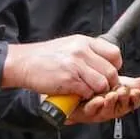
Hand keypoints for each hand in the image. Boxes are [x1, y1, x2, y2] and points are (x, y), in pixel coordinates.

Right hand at [1, 35, 121, 97]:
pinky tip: (75, 93)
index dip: (114, 67)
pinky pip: (87, 92)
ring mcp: (76, 65)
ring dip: (95, 92)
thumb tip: (105, 64)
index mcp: (84, 42)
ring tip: (85, 91)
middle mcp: (82, 51)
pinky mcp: (69, 80)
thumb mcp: (70, 45)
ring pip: (101, 84)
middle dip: (107, 84)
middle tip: (98, 88)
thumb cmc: (46, 57)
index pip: (114, 54)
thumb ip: (88, 52)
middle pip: (111, 72)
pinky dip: (83, 96)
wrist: (24, 63)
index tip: (107, 73)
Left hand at [66, 75, 139, 124]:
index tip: (136, 92)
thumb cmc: (100, 90)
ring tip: (111, 95)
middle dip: (123, 99)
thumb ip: (139, 84)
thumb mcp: (121, 83)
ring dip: (110, 103)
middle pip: (121, 107)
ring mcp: (98, 112)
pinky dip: (95, 105)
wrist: (75, 92)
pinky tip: (97, 99)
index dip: (135, 99)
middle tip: (123, 90)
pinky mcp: (84, 112)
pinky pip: (90, 111)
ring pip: (106, 110)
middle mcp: (111, 109)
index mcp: (121, 102)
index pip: (133, 102)